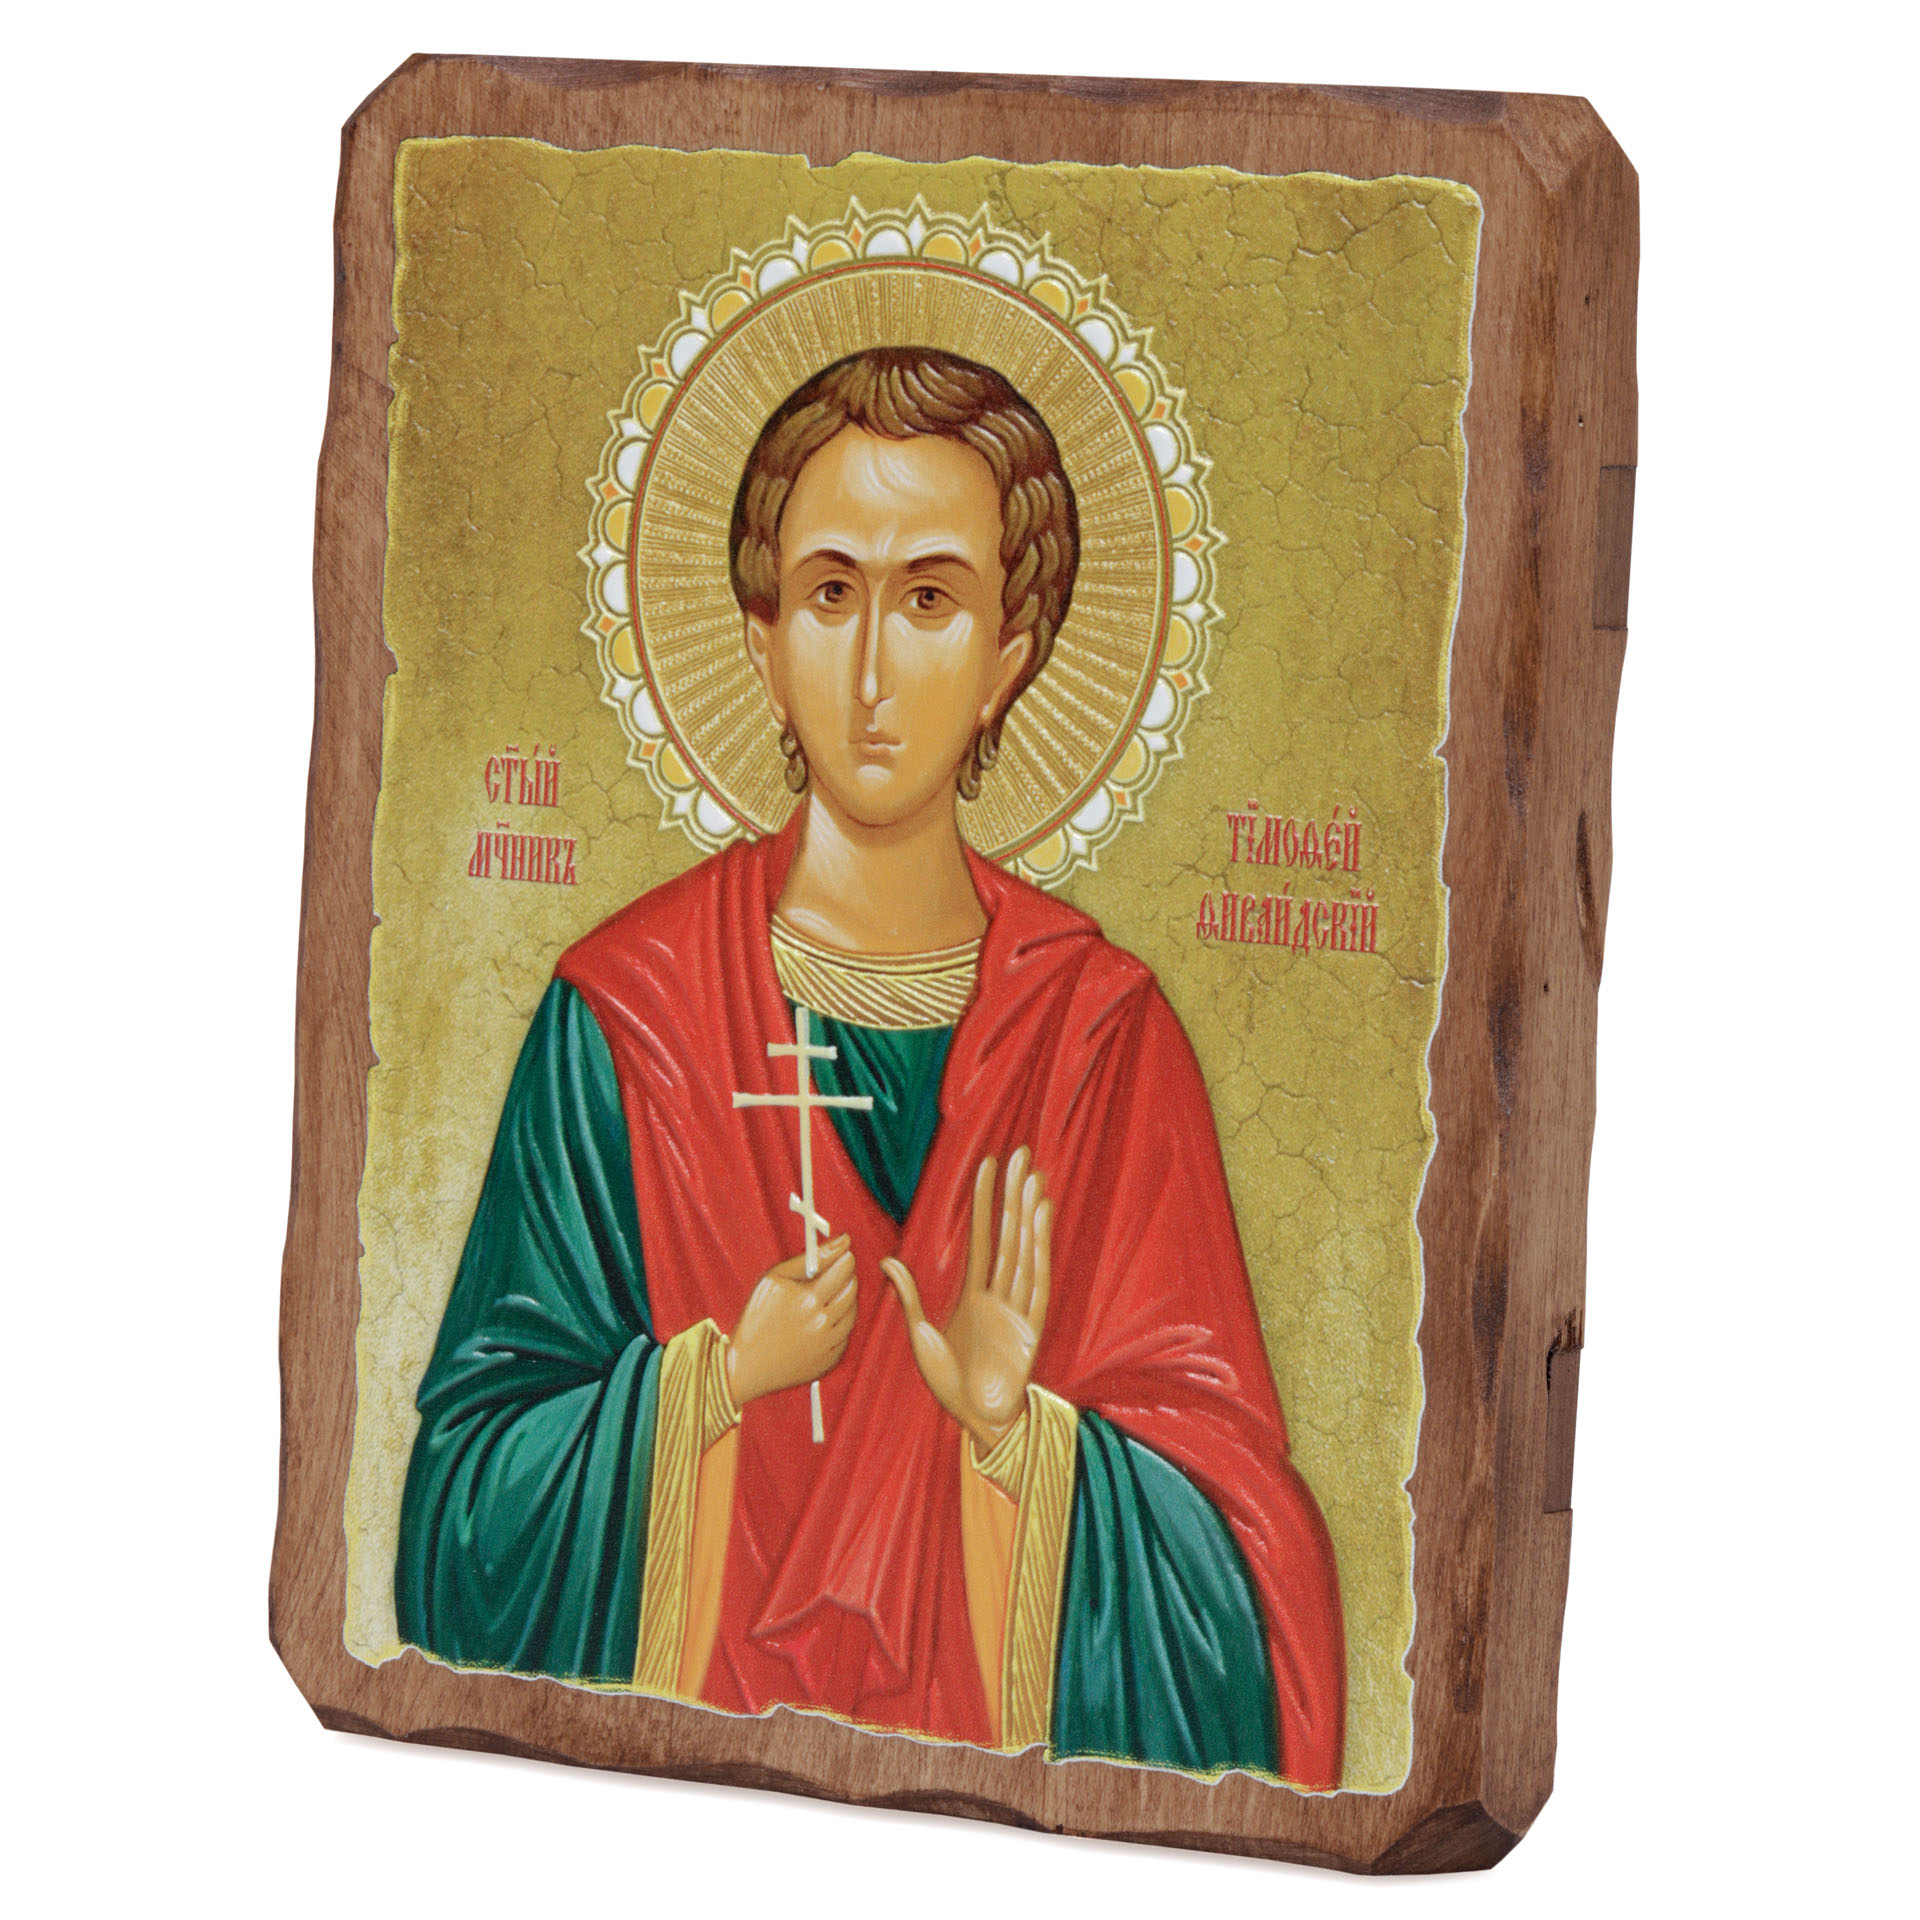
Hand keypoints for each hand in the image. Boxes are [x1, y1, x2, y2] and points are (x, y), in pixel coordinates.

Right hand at [726, 1235, 857, 1407]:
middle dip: (847, 1276)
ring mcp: (827, 1344)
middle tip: (834, 1272)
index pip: (843, 1270)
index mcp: (808, 1300)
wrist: (745, 1366)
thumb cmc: (755, 1319)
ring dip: (845, 1298)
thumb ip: (809, 1258)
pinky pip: (846, 1334)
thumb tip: (841, 1243)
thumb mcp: (774, 1279)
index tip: (843, 1253)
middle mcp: (822, 1323)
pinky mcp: (829, 1361)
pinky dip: (839, 1323)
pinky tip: (822, 1319)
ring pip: (852, 1311)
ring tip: (825, 1295)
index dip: (844, 1258)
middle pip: (851, 1289)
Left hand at [883, 1148, 1051, 1453]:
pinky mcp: (1032, 1325)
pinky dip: (1039, 1249)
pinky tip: (1041, 1219)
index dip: (986, 1202)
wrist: (977, 1420)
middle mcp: (999, 1293)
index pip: (982, 1237)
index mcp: (974, 1294)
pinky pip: (1036, 1280)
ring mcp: (1018, 1307)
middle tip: (1023, 1156)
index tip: (990, 1167)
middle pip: (1008, 1234)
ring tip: (1034, 1178)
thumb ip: (909, 1297)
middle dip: (1014, 1195)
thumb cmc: (949, 1384)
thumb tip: (885, 1261)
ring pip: (1025, 1250)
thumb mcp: (921, 1336)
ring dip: (1029, 1214)